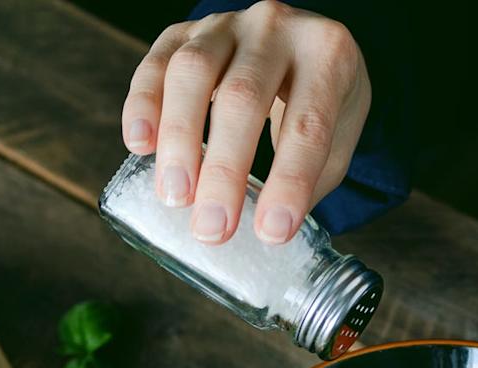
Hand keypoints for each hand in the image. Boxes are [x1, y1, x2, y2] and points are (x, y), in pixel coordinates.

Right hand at [121, 0, 369, 244]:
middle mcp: (277, 27)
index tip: (271, 233)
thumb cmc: (324, 101)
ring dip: (178, 140)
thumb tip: (266, 230)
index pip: (308, 124)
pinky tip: (139, 146)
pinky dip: (143, 105)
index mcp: (328, 54)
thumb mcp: (338, 139)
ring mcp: (226, 23)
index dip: (289, 182)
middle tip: (212, 228)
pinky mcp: (185, 29)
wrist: (304, 44)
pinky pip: (156, 62)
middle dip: (224, 171)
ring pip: (192, 73)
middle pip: (243, 98)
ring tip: (174, 196)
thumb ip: (309, 179)